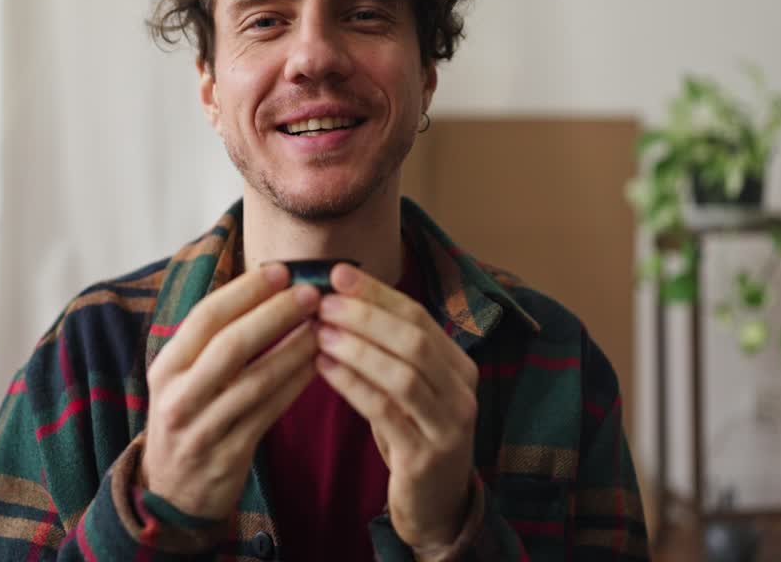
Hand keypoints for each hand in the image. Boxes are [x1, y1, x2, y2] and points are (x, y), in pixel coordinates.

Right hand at [142, 263, 320, 518]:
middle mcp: (179, 396)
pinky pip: (270, 411)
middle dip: (275, 313)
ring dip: (294, 348)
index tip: (280, 271)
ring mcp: (203, 428)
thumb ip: (212, 340)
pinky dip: (296, 384)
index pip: (205, 317)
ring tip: (322, 326)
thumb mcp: (182, 378)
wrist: (170, 493)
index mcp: (166, 367)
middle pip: (231, 344)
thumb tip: (264, 287)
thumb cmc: (187, 417)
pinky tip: (318, 364)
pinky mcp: (229, 455)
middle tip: (310, 293)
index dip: (245, 291)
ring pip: (256, 379)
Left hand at [314, 263, 478, 551]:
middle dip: (365, 316)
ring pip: (402, 374)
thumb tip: (338, 296)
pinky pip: (385, 411)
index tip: (338, 273)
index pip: (419, 317)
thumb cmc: (412, 436)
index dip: (378, 293)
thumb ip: (388, 350)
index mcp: (460, 366)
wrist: (436, 506)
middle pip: (414, 340)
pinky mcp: (425, 457)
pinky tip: (322, 368)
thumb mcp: (408, 389)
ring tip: (317, 331)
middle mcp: (462, 392)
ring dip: (356, 348)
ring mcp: (448, 426)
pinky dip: (352, 385)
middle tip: (322, 301)